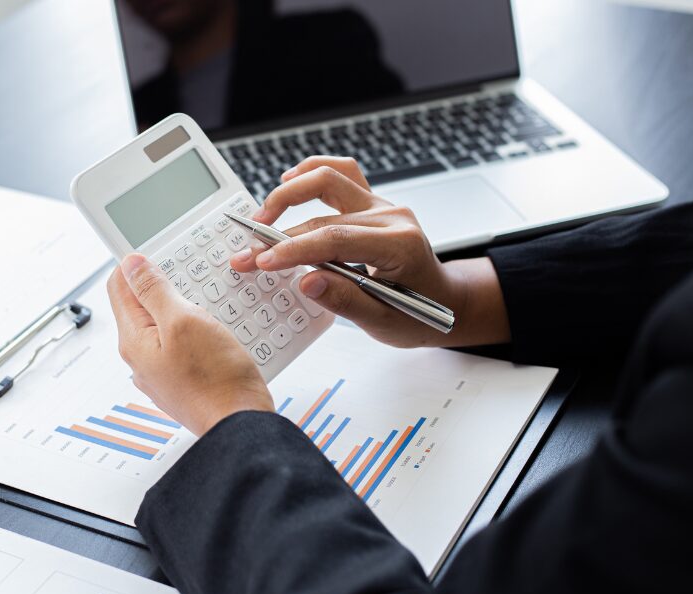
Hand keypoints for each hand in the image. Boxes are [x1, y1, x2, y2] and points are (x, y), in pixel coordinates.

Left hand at [107, 254, 272, 435]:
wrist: (241, 423)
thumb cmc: (217, 379)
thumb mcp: (184, 320)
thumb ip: (155, 291)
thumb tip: (132, 265)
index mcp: (134, 340)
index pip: (119, 286)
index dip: (136, 263)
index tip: (159, 251)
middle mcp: (142, 358)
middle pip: (143, 306)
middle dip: (166, 286)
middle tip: (192, 276)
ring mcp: (162, 372)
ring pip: (166, 325)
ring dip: (185, 308)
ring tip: (209, 305)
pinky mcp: (184, 381)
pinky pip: (184, 345)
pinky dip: (198, 331)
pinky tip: (218, 332)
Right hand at [231, 156, 509, 348]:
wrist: (443, 300)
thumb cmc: (417, 314)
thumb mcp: (383, 322)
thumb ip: (345, 301)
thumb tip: (306, 281)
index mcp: (400, 246)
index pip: (336, 240)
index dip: (294, 250)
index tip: (263, 262)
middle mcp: (392, 217)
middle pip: (324, 213)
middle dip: (279, 234)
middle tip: (249, 254)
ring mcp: (382, 205)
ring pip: (330, 178)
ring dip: (291, 192)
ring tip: (261, 216)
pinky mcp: (372, 203)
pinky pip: (342, 173)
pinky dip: (313, 172)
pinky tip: (288, 180)